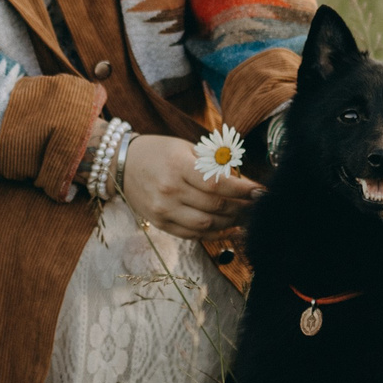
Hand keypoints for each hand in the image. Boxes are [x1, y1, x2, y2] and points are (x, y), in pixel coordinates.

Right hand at [119, 132, 265, 239]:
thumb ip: (212, 164)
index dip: (243, 190)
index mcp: (178, 166)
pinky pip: (193, 235)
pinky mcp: (161, 224)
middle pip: (215, 206)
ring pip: (207, 225)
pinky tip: (229, 228)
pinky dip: (214, 234)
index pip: (218, 184)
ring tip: (244, 216)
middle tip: (256, 205)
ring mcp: (164, 210)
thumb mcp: (185, 148)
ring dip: (231, 222)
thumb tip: (242, 180)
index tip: (260, 191)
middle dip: (241, 207)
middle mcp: (170, 190)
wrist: (122, 165)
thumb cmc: (159, 152)